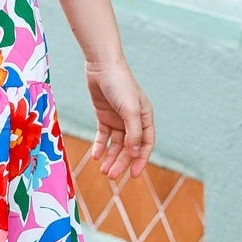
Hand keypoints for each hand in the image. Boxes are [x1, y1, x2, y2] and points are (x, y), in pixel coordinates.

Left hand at [85, 59, 153, 185]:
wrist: (102, 66)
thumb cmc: (120, 84)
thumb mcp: (129, 109)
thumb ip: (133, 131)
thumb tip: (134, 152)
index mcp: (145, 118)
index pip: (146, 144)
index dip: (141, 160)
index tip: (134, 175)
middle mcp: (133, 121)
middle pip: (129, 147)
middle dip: (121, 162)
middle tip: (111, 175)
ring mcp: (118, 119)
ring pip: (116, 144)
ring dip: (111, 157)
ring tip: (103, 170)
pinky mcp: (104, 117)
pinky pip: (103, 136)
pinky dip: (100, 146)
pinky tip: (96, 156)